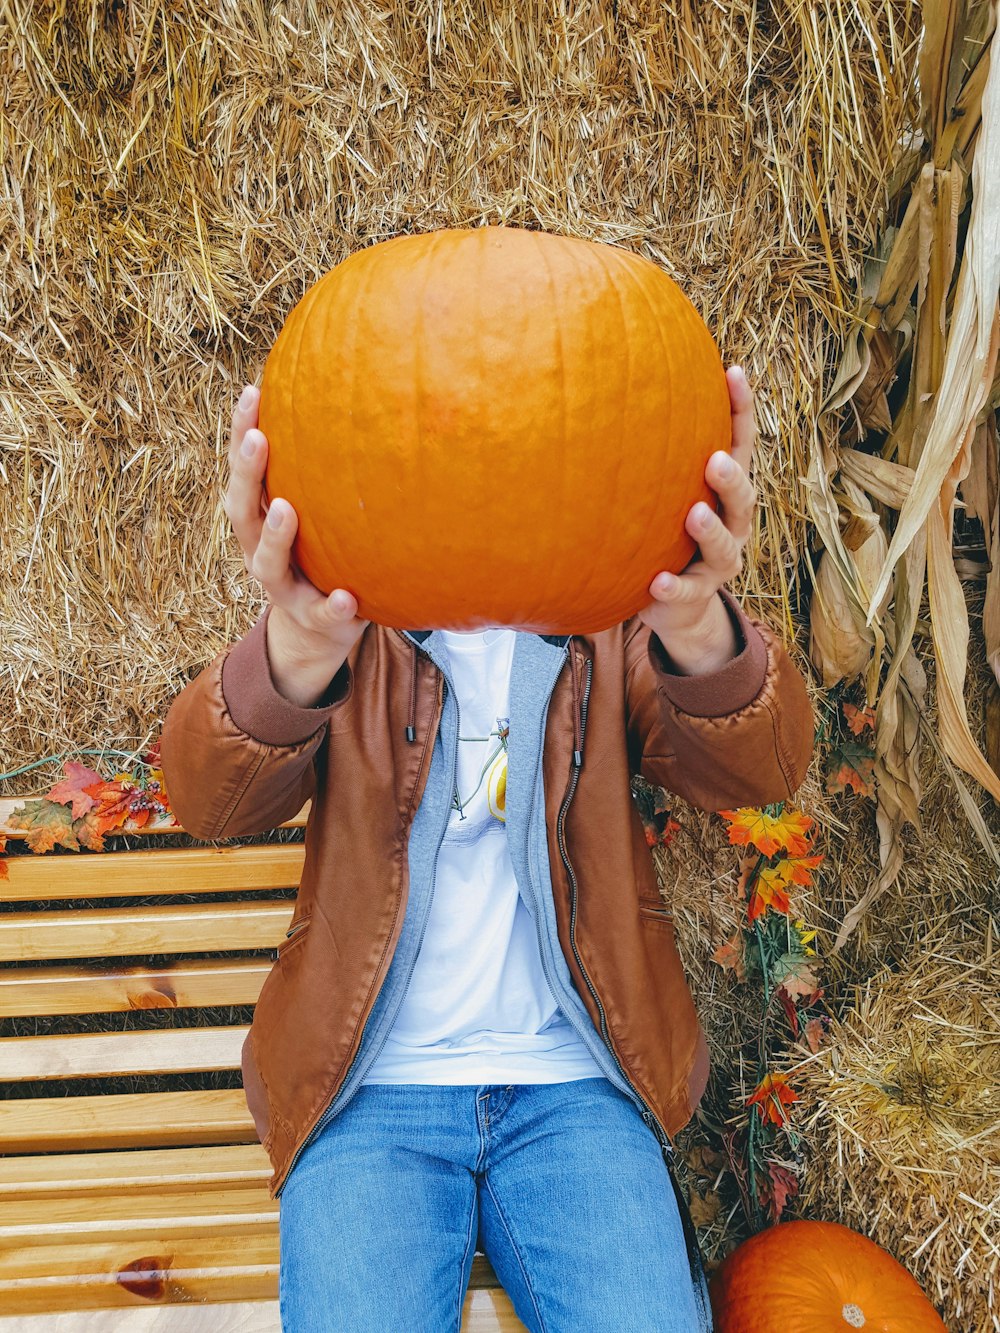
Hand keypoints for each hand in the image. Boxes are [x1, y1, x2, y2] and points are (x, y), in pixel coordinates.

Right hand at [225, 385, 368, 702]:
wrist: (316, 630)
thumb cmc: (320, 552)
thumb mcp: (316, 512)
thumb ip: (322, 471)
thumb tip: (360, 392)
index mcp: (258, 519)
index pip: (244, 470)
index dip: (241, 432)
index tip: (252, 392)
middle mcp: (259, 550)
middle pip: (242, 510)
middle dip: (247, 474)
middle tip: (258, 439)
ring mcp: (283, 588)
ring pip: (268, 563)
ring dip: (275, 537)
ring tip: (286, 510)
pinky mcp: (313, 618)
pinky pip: (321, 613)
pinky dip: (332, 606)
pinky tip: (347, 598)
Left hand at [636, 366, 755, 674]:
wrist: (677, 604)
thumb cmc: (667, 531)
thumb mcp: (668, 491)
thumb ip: (657, 452)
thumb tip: (613, 382)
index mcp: (727, 493)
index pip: (741, 445)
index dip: (741, 411)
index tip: (734, 372)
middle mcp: (732, 524)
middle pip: (742, 498)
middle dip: (731, 478)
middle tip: (715, 460)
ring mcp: (718, 563)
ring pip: (724, 546)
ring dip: (710, 530)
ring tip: (694, 514)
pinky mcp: (696, 595)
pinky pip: (686, 591)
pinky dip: (673, 587)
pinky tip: (656, 581)